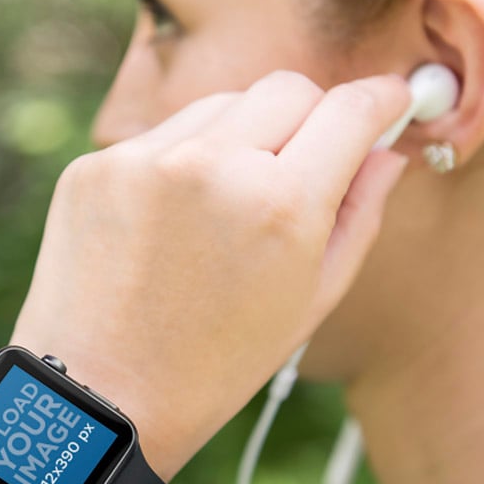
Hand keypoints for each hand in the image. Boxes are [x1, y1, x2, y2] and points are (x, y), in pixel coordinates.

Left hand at [12, 71, 409, 476]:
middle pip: (288, 88)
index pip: (349, 109)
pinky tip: (172, 219)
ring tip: (225, 207)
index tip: (388, 100)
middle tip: (304, 163)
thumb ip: (358, 215)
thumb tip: (385, 153)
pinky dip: (182, 161)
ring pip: (223, 104)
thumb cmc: (214, 364)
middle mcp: (212, 165)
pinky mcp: (95, 165)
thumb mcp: (308, 303)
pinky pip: (163, 136)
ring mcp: (144, 158)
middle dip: (311, 117)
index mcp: (281, 206)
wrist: (99, 395)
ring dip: (242, 137)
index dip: (381, 100)